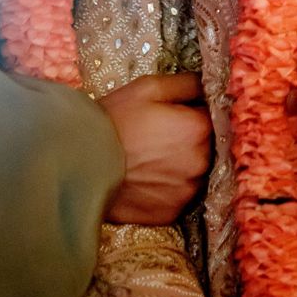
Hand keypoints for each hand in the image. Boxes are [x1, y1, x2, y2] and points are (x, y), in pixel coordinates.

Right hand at [99, 71, 212, 223]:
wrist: (81, 165)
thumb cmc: (115, 120)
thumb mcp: (149, 88)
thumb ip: (187, 83)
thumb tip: (207, 84)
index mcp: (199, 128)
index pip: (214, 116)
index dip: (197, 112)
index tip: (179, 113)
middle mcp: (201, 162)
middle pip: (208, 146)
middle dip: (192, 139)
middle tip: (162, 135)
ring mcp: (187, 191)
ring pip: (195, 172)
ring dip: (183, 164)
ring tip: (153, 158)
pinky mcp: (171, 213)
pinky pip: (180, 195)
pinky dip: (170, 187)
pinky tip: (149, 177)